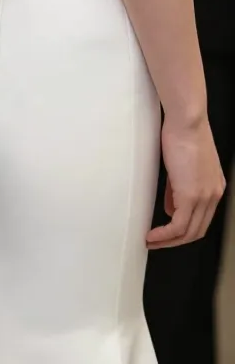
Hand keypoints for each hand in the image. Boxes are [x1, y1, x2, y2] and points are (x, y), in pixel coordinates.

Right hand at [147, 117, 225, 249]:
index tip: (166, 233)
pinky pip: (178, 226)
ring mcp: (204, 197)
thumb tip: (170, 207)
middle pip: (196, 231)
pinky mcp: (191, 196)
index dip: (183, 230)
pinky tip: (152, 235)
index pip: (201, 219)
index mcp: (214, 187)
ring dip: (168, 241)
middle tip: (156, 242)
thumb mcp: (182, 165)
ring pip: (188, 233)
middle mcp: (213, 195)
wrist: (187, 120)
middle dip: (175, 242)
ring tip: (150, 241)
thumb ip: (177, 189)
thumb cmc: (184, 132)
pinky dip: (164, 235)